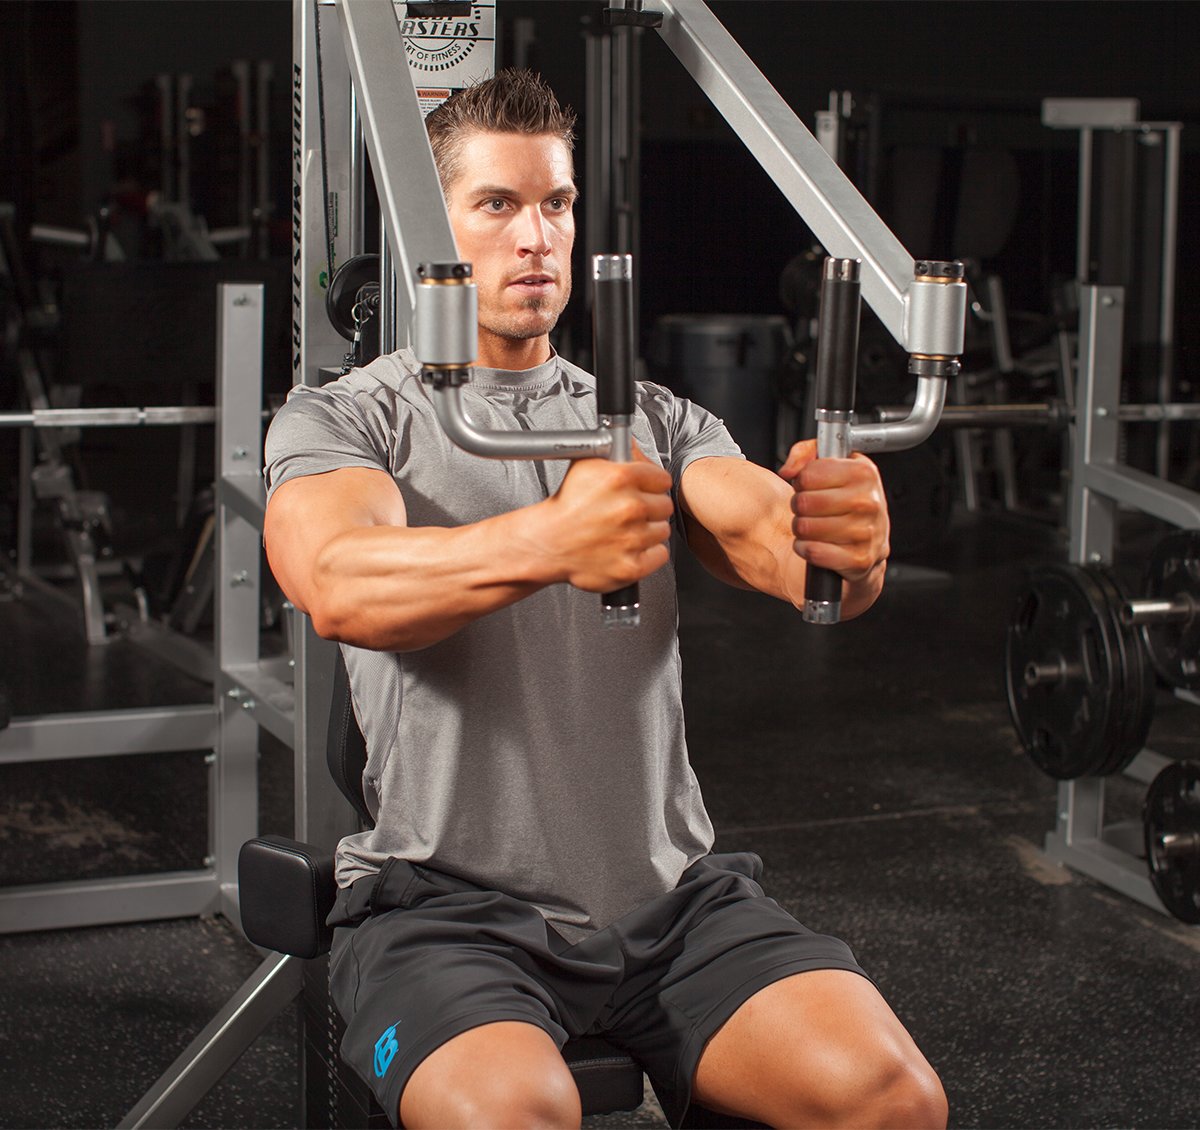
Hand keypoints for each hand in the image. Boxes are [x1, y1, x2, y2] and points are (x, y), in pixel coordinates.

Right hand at [538, 445, 673, 591]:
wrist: (547, 543)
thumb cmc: (565, 507)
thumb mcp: (586, 465)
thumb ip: (616, 451)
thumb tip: (634, 444)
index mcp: (621, 478)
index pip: (662, 479)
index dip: (652, 484)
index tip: (644, 490)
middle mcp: (629, 508)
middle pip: (665, 505)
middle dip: (650, 507)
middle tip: (630, 512)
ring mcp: (632, 539)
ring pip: (662, 530)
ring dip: (649, 530)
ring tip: (626, 530)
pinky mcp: (632, 565)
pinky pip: (660, 554)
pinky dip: (648, 553)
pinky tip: (629, 546)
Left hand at [778, 439, 889, 583]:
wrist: (873, 541)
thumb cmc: (849, 500)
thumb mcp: (831, 465)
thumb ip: (805, 454)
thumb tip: (788, 470)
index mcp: (864, 473)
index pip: (807, 475)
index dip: (802, 481)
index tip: (811, 487)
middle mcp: (869, 501)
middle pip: (804, 502)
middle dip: (799, 506)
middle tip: (809, 509)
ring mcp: (866, 532)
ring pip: (805, 528)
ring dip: (801, 529)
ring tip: (814, 525)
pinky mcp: (859, 559)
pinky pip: (814, 551)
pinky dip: (805, 549)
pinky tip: (814, 543)